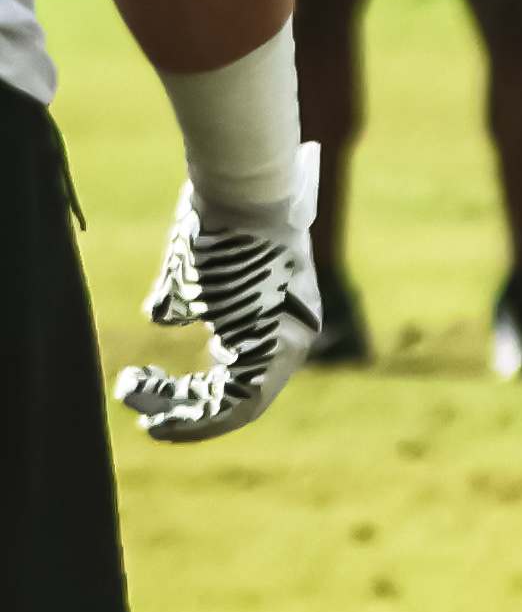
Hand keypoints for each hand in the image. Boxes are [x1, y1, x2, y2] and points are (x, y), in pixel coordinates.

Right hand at [119, 185, 315, 440]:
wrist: (242, 193)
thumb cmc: (219, 226)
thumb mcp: (195, 273)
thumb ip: (184, 301)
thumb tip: (162, 317)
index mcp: (280, 319)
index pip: (245, 375)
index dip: (195, 395)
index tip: (152, 388)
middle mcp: (293, 336)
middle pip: (242, 398)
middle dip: (185, 412)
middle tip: (145, 417)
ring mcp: (289, 342)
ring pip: (237, 407)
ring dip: (182, 416)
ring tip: (138, 405)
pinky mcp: (276, 345)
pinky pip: (238, 403)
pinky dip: (194, 416)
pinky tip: (151, 405)